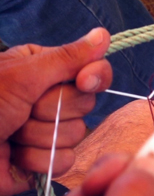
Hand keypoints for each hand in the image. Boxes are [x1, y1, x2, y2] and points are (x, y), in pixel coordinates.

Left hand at [0, 28, 112, 195]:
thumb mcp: (20, 76)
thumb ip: (66, 58)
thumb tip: (103, 35)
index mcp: (42, 70)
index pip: (92, 71)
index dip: (94, 77)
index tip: (83, 81)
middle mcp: (47, 98)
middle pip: (86, 104)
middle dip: (52, 110)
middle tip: (21, 110)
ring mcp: (47, 131)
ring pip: (75, 135)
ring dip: (38, 137)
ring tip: (9, 135)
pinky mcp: (43, 160)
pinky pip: (64, 160)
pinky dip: (36, 160)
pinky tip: (12, 156)